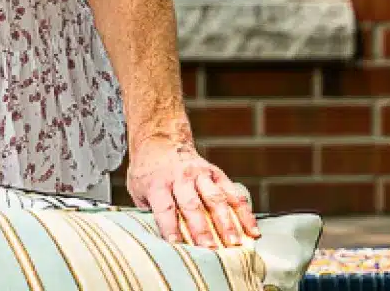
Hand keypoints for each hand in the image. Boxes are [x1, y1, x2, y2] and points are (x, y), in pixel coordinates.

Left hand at [126, 138, 258, 247]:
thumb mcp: (137, 188)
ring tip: (234, 242)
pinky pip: (233, 193)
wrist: (161, 139)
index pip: (165, 208)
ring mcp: (200, 174)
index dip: (170, 227)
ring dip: (226, 222)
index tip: (177, 245)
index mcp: (157, 182)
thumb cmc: (149, 171)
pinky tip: (252, 230)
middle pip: (192, 205)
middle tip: (210, 249)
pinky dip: (245, 213)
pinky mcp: (216, 173)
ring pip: (216, 199)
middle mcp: (180, 177)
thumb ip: (148, 210)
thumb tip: (157, 239)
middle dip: (202, 229)